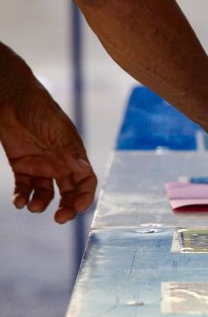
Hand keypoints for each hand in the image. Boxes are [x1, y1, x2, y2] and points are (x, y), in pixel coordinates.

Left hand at [0, 83, 96, 223]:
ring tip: (31, 207)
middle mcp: (60, 164)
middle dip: (67, 208)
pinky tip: (19, 201)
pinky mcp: (21, 166)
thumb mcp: (58, 131)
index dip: (86, 197)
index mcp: (74, 156)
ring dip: (41, 205)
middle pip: (69, 193)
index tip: (79, 208)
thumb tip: (84, 171)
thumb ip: (70, 152)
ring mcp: (41, 166)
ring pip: (46, 194)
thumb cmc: (40, 110)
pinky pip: (24, 187)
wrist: (12, 98)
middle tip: (60, 219)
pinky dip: (22, 197)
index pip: (86, 182)